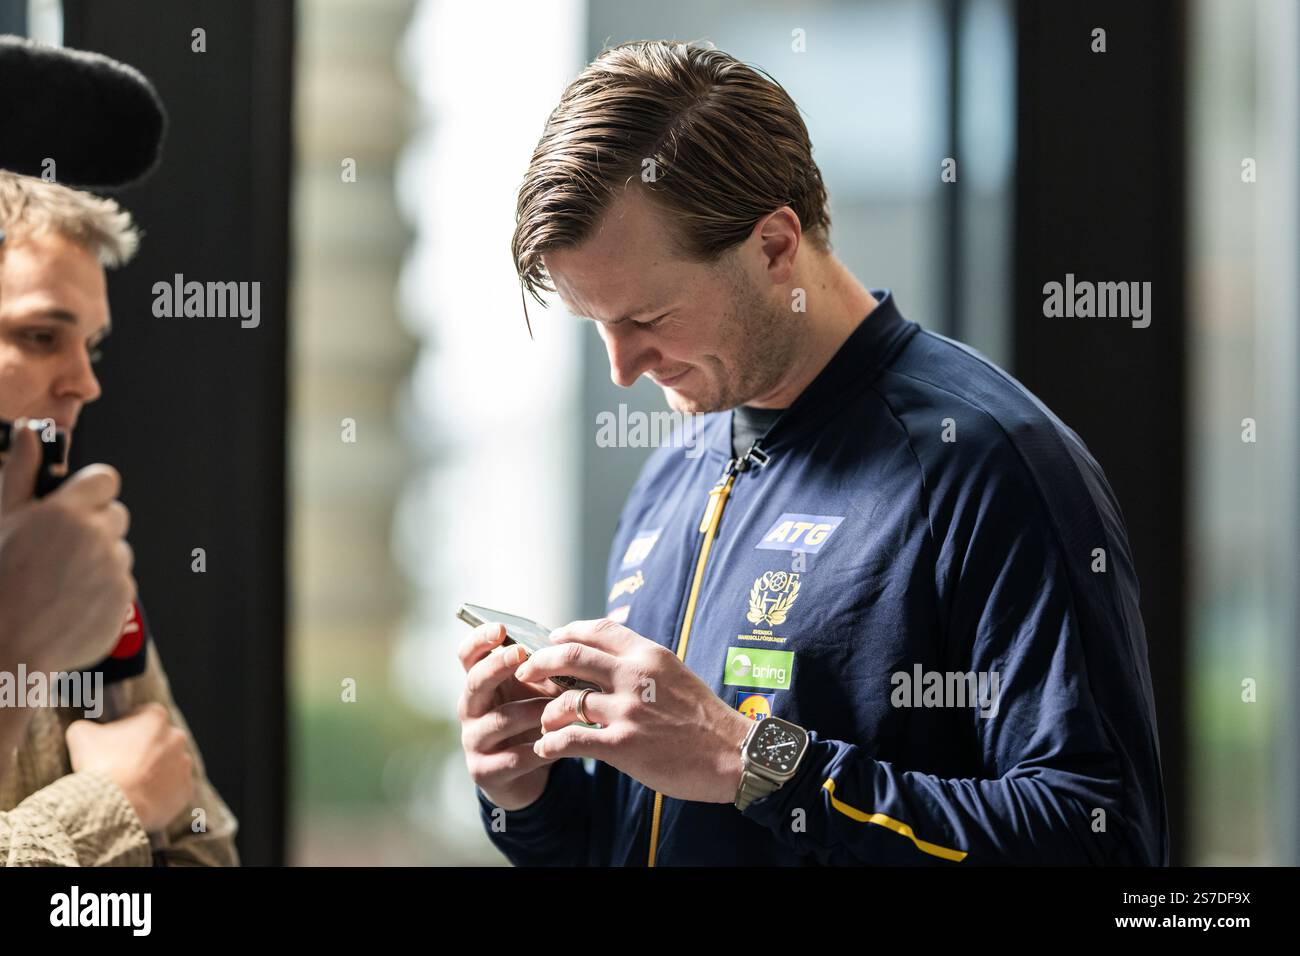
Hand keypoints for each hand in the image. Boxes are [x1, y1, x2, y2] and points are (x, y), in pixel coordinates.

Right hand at [0, 421, 135, 672]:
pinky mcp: (124, 598)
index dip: (89, 490)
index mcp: (69, 511)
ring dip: (98, 557)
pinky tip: (70, 599)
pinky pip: (121, 582)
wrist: (6, 644)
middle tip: (58, 547)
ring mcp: (115, 568)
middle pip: (114, 514)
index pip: (105, 479)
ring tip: (59, 578)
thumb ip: (23, 472)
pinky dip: (102, 588)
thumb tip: (30, 432)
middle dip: (93, 524)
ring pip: (118, 549)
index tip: (74, 503)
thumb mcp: (3, 518)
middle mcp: (98, 536)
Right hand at [65, 702, 193, 831]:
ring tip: (130, 786)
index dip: (127, 727)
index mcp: (156, 718)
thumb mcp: (81, 735)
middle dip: (143, 750)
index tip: (114, 741)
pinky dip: (160, 794)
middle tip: (121, 765)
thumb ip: (87, 726)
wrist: (113, 804)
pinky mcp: (185, 789)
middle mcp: (177, 737)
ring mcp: (183, 764)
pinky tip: (141, 800)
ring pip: (168, 765)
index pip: (143, 716)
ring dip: (154, 772)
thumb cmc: (99, 764)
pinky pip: (173, 790)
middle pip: (159, 740)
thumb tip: (86, 728)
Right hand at [457, 623, 565, 810]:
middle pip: (476, 682)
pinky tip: (557, 745)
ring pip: (500, 720)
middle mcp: (471, 708)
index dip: (479, 640)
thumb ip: (546, 671)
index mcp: (481, 683)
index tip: (500, 629)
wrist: (528, 774)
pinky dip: (538, 749)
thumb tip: (575, 648)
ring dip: (531, 711)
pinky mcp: (485, 771)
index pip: (468, 655)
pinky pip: (512, 757)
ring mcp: (474, 740)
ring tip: (558, 708)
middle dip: (498, 666)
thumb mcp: (537, 692)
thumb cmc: (533, 720)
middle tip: (521, 654)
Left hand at [516, 618, 753, 803]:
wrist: (732, 754)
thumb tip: (608, 657)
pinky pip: (570, 740)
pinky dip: (551, 744)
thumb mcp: (675, 673)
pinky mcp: (623, 745)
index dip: (567, 632)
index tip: (551, 641)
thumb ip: (642, 663)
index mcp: (649, 654)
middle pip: (570, 656)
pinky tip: (547, 749)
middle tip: (525, 673)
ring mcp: (628, 710)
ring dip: (546, 712)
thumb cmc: (704, 718)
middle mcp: (635, 676)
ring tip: (544, 723)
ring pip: (565, 701)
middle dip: (539, 663)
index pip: (598, 629)